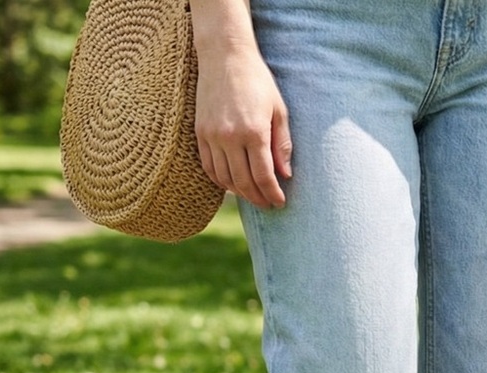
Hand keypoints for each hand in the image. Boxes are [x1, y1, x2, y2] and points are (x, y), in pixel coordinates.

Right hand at [194, 45, 292, 208]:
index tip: (280, 202)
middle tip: (268, 204)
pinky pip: (209, 167)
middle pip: (244, 183)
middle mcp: (230, 137)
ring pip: (225, 179)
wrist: (224, 55)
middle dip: (258, 198)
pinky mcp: (200, 132)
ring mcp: (212, 136)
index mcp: (254, 131)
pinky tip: (233, 184)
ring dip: (240, 193)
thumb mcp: (279, 110)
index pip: (264, 176)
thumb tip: (285, 175)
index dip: (273, 194)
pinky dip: (221, 181)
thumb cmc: (257, 81)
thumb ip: (282, 145)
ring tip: (253, 196)